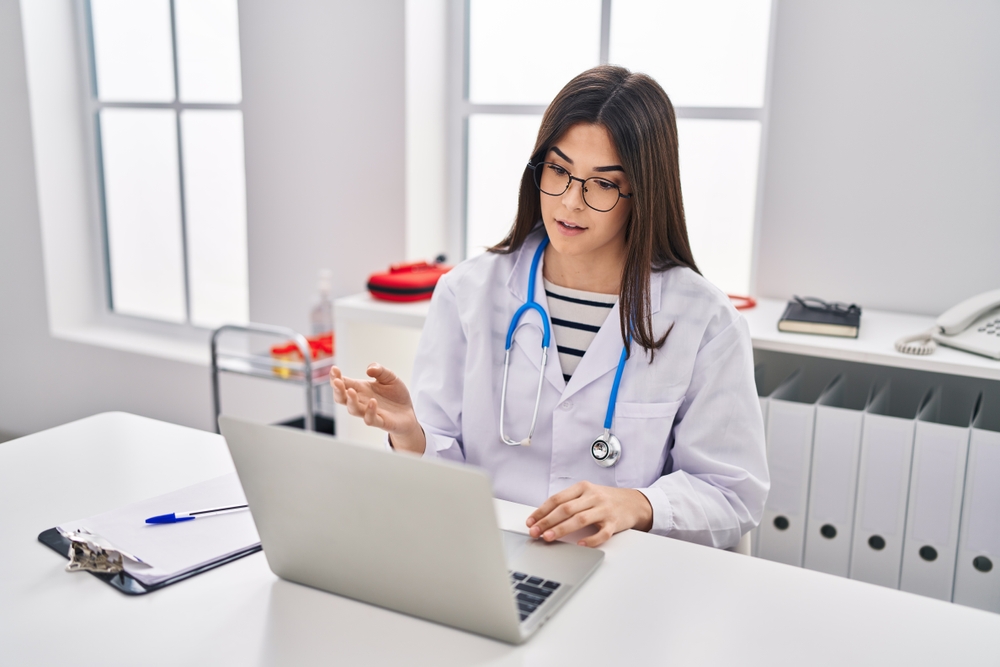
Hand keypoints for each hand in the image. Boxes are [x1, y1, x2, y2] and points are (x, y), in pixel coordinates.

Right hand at [330, 364, 425, 453]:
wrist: (409, 413)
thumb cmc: (396, 396)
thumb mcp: (390, 378)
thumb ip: (380, 371)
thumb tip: (369, 369)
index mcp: (361, 389)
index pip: (344, 383)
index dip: (336, 377)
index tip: (334, 369)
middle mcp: (362, 401)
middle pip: (342, 398)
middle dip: (337, 390)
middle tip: (336, 381)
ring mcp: (369, 412)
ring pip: (353, 410)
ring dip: (350, 401)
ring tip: (351, 391)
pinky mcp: (380, 422)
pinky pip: (370, 419)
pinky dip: (369, 411)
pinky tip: (373, 402)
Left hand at [525, 481, 652, 547]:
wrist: (634, 502)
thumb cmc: (605, 500)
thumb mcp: (587, 494)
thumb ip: (569, 502)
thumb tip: (543, 518)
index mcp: (582, 488)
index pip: (557, 499)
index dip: (542, 511)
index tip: (531, 521)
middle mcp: (593, 496)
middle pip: (566, 509)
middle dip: (547, 521)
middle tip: (535, 532)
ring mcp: (604, 509)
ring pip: (580, 519)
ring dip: (562, 529)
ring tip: (548, 537)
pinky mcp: (615, 522)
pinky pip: (602, 533)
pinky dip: (590, 539)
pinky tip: (580, 544)